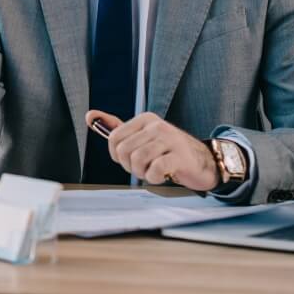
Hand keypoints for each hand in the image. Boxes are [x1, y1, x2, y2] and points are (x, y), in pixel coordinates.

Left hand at [85, 110, 218, 191]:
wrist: (204, 163)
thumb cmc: (169, 153)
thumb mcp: (142, 138)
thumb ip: (116, 128)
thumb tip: (89, 115)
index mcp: (145, 119)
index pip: (113, 138)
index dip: (118, 157)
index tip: (131, 160)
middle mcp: (156, 125)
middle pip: (123, 152)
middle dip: (131, 166)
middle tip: (146, 168)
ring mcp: (169, 139)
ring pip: (137, 160)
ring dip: (143, 173)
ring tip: (154, 171)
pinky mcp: (180, 156)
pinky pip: (155, 169)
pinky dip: (154, 178)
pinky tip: (163, 175)